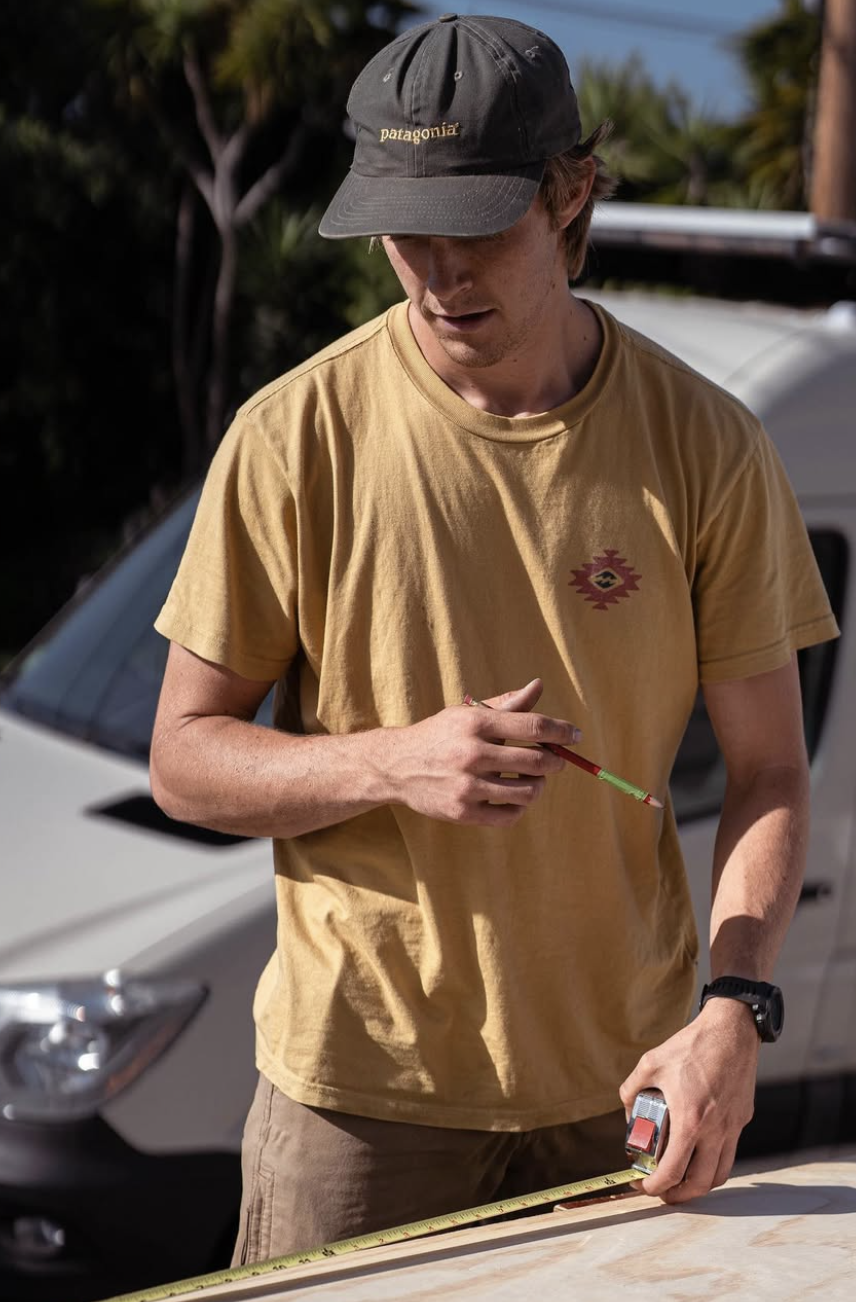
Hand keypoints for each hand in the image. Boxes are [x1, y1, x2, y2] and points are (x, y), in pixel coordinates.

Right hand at [381, 678, 581, 825]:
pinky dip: (520, 807)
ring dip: (539, 785)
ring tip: (533, 779)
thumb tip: (538, 686)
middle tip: (556, 760)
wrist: (397, 765)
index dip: (561, 731)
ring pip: (527, 791)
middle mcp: (472, 753)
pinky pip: (509, 816)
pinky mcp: (463, 812)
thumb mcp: (468, 714)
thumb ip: (507, 704)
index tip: (575, 735)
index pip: (533, 726)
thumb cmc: (441, 736)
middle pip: (536, 760)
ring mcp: (467, 786)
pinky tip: (515, 796)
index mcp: (476, 723)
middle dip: (555, 761)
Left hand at [620, 998, 759, 1202]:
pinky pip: (730, 1153)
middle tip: (662, 1191)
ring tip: (682, 1180)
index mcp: (691, 1120)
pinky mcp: (742, 1119)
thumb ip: (632, 1089)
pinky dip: (714, 1163)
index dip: (655, 1186)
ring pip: (720, 1174)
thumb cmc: (692, 1046)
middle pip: (701, 1184)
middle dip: (679, 1196)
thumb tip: (629, 1113)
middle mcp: (715, 1130)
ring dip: (700, 1185)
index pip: (673, 1171)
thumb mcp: (650, 1063)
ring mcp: (732, 1127)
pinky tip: (700, 1153)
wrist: (731, 1031)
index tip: (644, 1186)